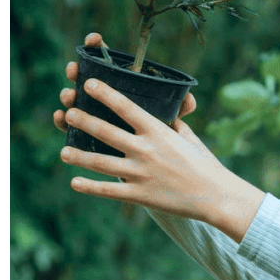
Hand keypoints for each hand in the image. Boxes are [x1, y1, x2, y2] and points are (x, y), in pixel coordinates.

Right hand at [53, 32, 196, 134]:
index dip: (98, 46)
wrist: (152, 164)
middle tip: (73, 68)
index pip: (107, 59)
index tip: (94, 39)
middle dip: (77, 70)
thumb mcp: (169, 120)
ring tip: (68, 95)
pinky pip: (68, 125)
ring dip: (68, 95)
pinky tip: (59, 117)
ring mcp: (91, 114)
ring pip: (74, 99)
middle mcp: (103, 97)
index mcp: (123, 85)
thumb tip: (190, 101)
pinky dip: (61, 120)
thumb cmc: (160, 136)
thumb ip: (179, 109)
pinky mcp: (83, 134)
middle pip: (85, 77)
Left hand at [55, 33, 263, 239]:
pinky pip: (109, 190)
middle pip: (106, 131)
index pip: (126, 107)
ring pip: (101, 162)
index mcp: (158, 132)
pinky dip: (90, 187)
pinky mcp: (140, 195)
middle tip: (68, 112)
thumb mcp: (189, 138)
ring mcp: (141, 173)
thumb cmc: (205, 164)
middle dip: (83, 120)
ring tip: (63, 151)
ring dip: (79, 156)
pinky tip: (74, 183)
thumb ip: (173, 125)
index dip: (104, 94)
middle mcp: (146, 149)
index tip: (88, 84)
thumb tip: (168, 113)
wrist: (216, 195)